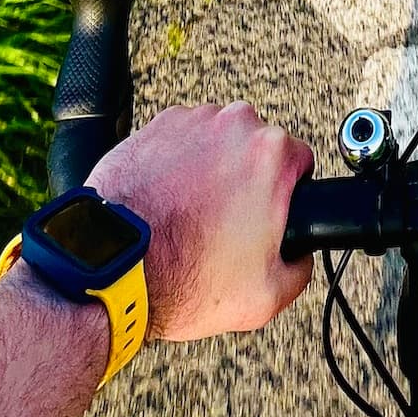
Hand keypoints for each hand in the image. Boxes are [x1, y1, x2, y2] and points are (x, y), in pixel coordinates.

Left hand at [88, 104, 313, 340]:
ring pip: (217, 142)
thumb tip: (299, 253)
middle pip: (257, 149)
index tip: (267, 214)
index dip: (286, 194)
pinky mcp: (155, 127)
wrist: (116, 269)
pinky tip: (167, 201)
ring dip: (211, 169)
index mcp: (271, 155)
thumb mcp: (268, 294)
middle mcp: (234, 125)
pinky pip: (180, 142)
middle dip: (247, 180)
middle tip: (227, 223)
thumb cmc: (184, 276)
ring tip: (191, 214)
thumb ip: (301, 267)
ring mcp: (191, 122)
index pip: (300, 162)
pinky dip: (176, 164)